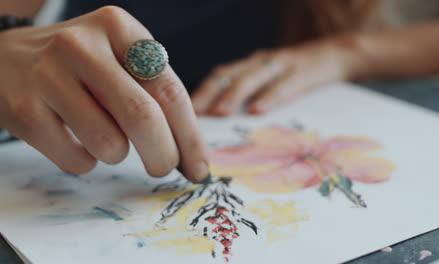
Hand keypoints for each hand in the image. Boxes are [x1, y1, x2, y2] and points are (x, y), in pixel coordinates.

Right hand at [0, 6, 209, 181]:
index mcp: (118, 28)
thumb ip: (155, 94)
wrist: (5, 59)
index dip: (190, 136)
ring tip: (104, 136)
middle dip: (163, 155)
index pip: (170, 91)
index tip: (200, 167)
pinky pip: (77, 160)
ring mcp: (48, 76)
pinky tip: (74, 140)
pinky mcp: (24, 110)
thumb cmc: (79, 65)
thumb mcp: (119, 59)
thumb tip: (191, 153)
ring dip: (117, 154)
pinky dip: (86, 161)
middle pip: (143, 117)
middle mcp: (82, 45)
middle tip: (164, 168)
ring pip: (110, 145)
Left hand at [191, 37, 358, 115]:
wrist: (337, 54)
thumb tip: (222, 122)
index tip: (182, 111)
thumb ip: (249, 94)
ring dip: (234, 95)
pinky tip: (257, 110)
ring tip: (219, 113)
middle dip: (209, 93)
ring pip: (253, 77)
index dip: (201, 91)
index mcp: (251, 66)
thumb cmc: (297, 74)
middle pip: (230, 75)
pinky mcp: (304, 72)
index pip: (220, 76)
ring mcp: (282, 64)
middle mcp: (261, 62)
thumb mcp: (270, 79)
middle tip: (192, 114)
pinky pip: (285, 85)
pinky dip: (270, 97)